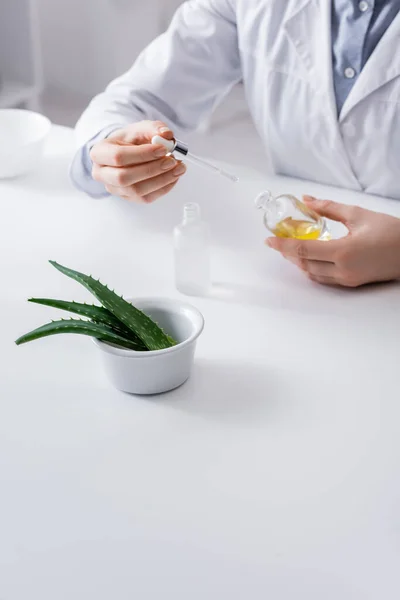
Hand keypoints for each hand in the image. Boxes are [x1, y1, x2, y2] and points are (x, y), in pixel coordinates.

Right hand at [89, 120, 185, 202]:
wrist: (127, 151)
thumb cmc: (130, 140)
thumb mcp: (140, 128)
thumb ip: (154, 128)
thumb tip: (167, 134)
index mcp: (99, 153)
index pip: (118, 157)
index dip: (142, 154)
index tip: (162, 149)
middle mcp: (102, 174)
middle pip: (124, 178)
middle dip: (151, 170)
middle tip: (172, 160)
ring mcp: (114, 189)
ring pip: (137, 191)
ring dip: (161, 180)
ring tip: (178, 168)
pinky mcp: (128, 198)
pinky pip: (146, 198)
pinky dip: (164, 188)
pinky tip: (173, 177)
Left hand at [266, 196, 399, 286]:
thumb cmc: (391, 232)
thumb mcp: (358, 215)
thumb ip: (329, 208)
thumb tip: (308, 200)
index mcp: (343, 251)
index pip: (303, 249)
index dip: (283, 245)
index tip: (269, 240)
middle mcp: (342, 269)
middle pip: (304, 263)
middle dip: (288, 253)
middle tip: (278, 241)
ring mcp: (347, 279)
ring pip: (312, 273)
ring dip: (298, 261)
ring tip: (290, 249)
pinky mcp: (351, 282)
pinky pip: (323, 278)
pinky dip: (311, 268)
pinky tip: (308, 258)